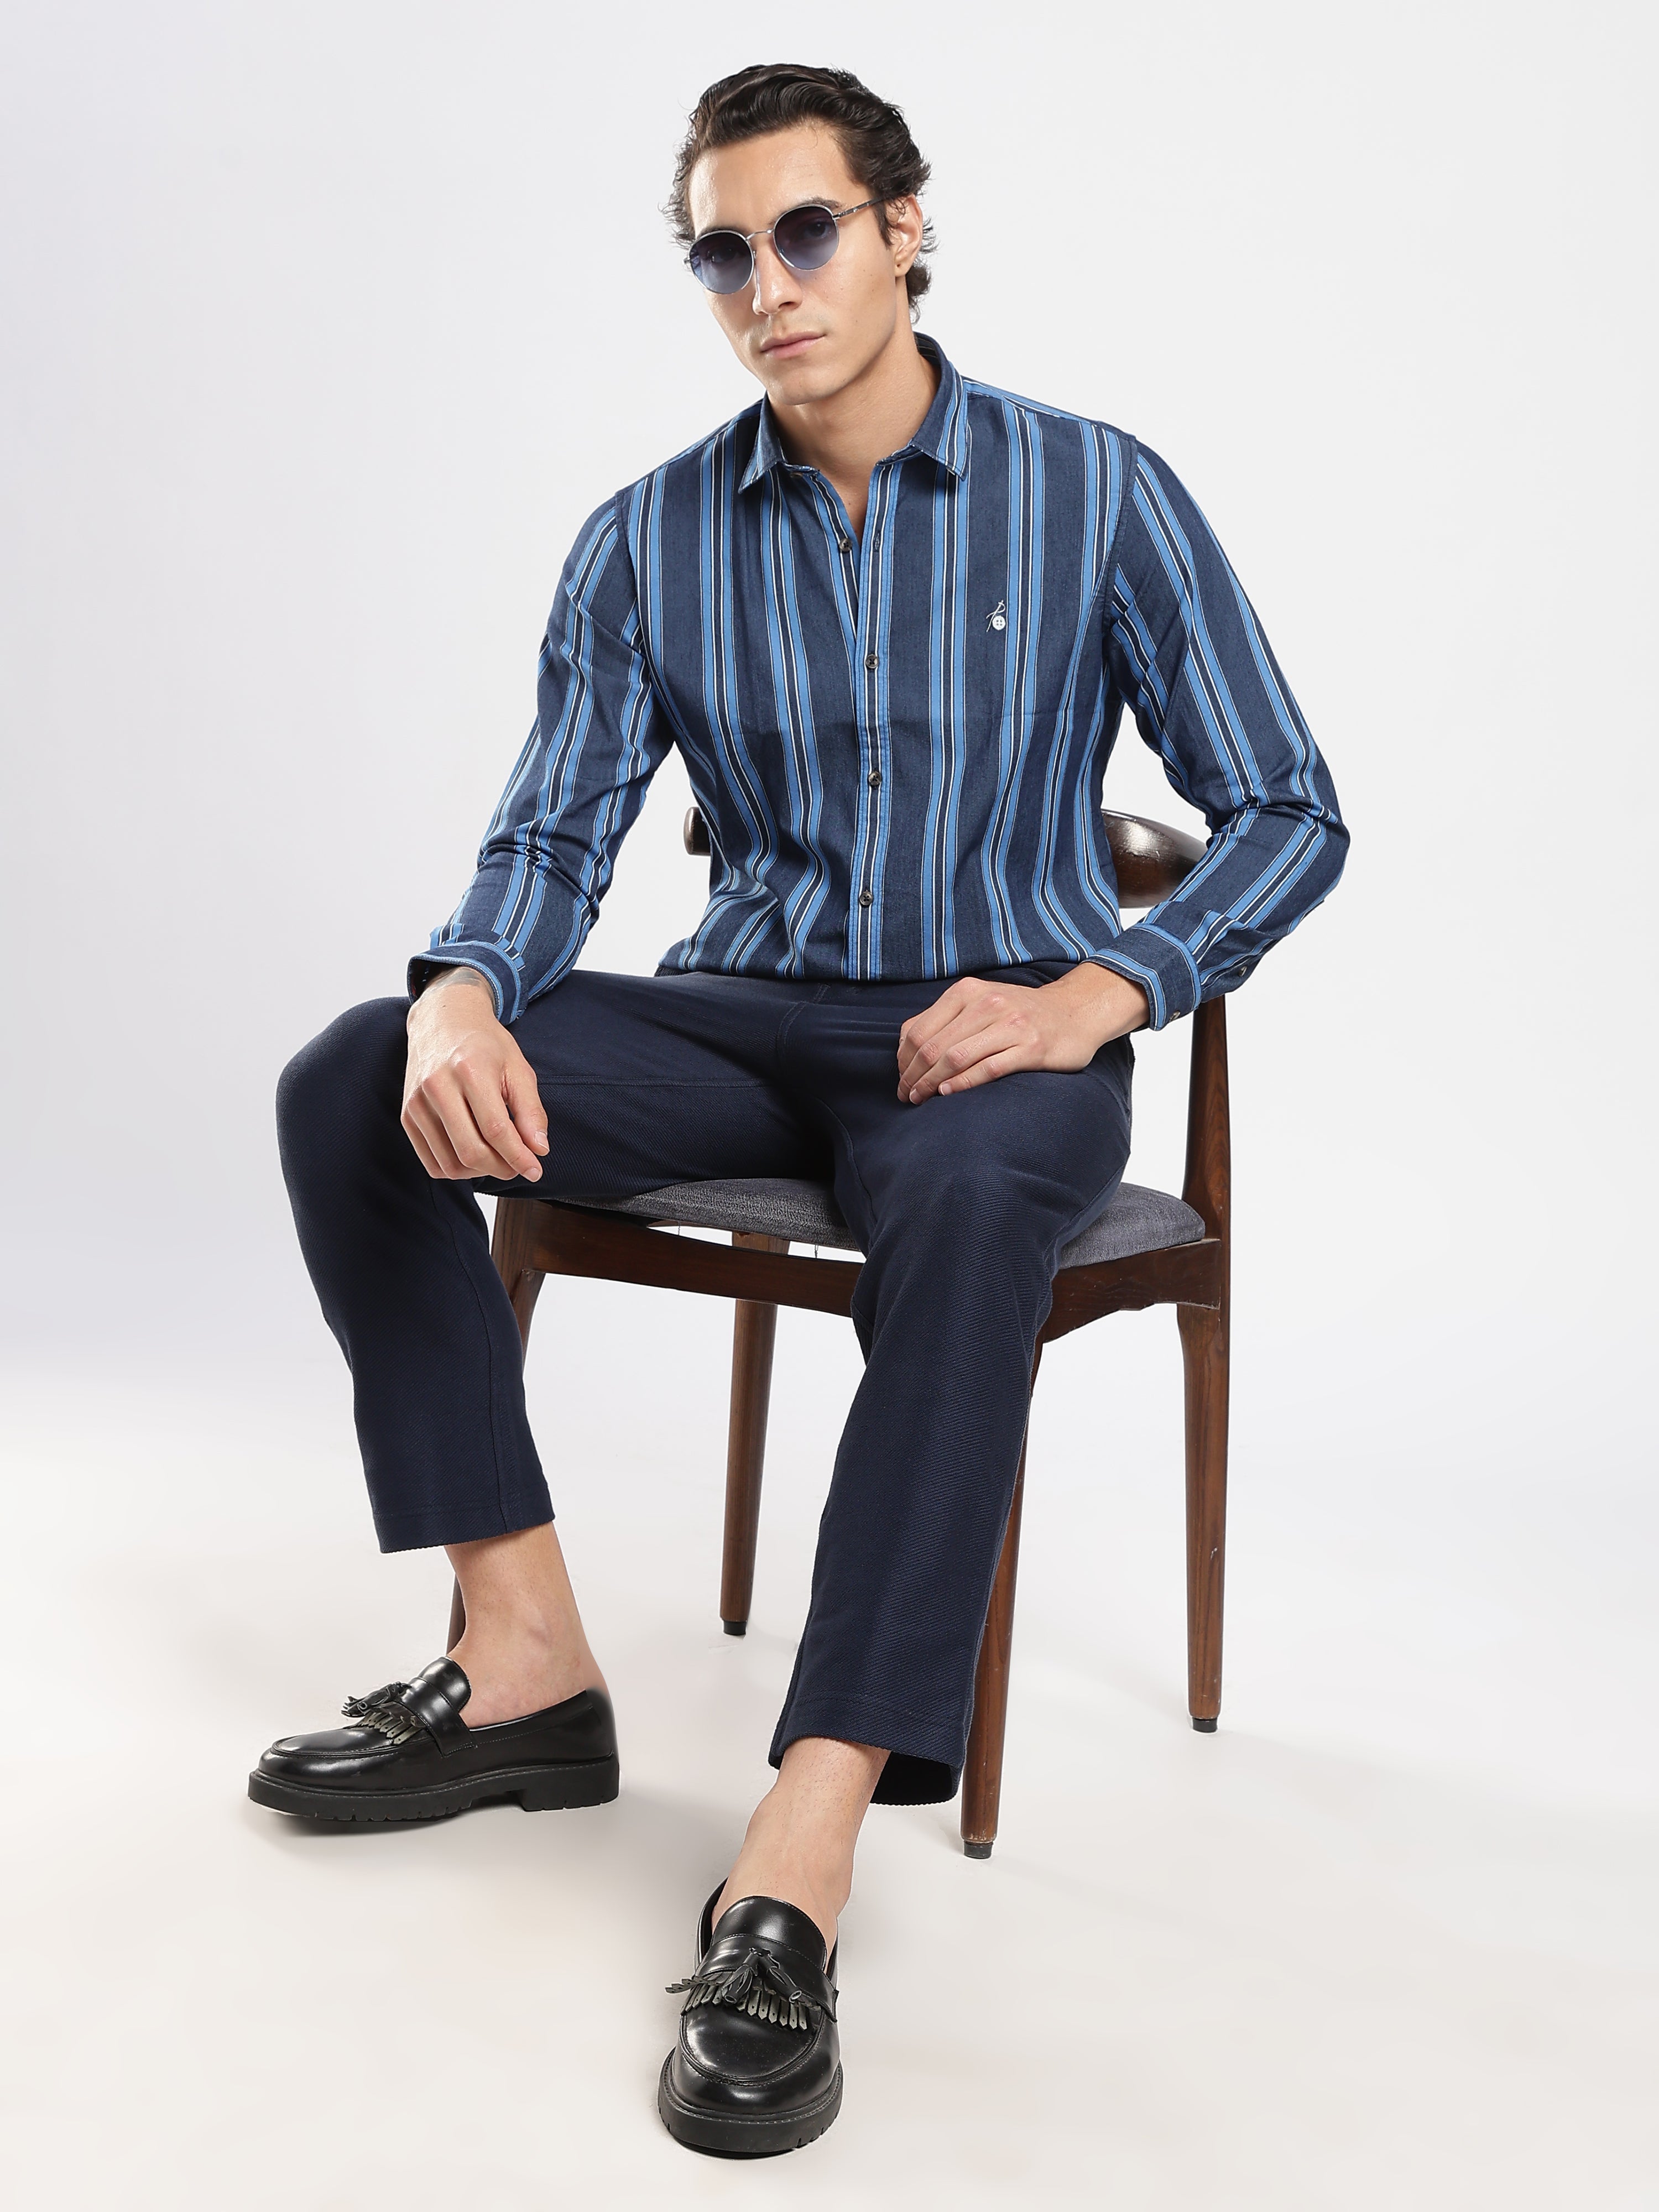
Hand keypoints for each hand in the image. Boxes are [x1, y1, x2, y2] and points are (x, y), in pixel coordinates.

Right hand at [401, 967, 549, 1180]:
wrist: (442, 1021)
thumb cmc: (485, 1045)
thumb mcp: (517, 1068)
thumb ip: (530, 1110)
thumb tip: (539, 1150)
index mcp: (470, 1069)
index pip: (495, 1129)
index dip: (518, 1156)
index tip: (535, 1170)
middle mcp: (437, 1086)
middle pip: (471, 1151)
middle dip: (501, 1168)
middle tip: (517, 1165)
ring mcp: (417, 1102)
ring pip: (450, 1163)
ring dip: (480, 1172)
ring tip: (497, 1159)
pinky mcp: (407, 1115)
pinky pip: (432, 1161)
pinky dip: (457, 1169)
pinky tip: (473, 1155)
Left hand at [896, 964, 1148, 1105]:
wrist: (1074, 1012)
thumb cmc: (1020, 1012)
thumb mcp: (981, 1001)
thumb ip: (946, 1018)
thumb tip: (906, 1047)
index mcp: (968, 992)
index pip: (919, 1029)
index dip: (903, 1059)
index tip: (901, 1079)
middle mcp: (987, 1004)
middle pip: (933, 1047)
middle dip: (913, 1076)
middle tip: (906, 1096)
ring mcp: (1010, 1026)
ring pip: (956, 1058)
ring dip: (931, 1084)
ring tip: (921, 1099)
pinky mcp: (1031, 1048)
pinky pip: (988, 1068)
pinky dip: (963, 1083)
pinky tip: (947, 1094)